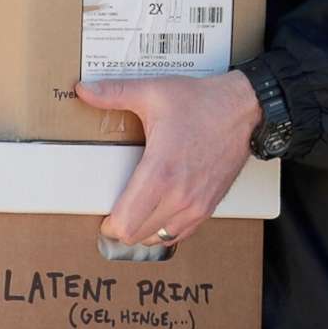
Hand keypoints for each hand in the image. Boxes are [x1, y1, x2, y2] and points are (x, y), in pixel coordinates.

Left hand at [78, 71, 260, 246]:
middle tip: (115, 213)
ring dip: (144, 231)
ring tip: (136, 214)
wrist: (244, 109)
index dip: (109, 225)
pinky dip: (166, 229)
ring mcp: (197, 204)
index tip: (104, 213)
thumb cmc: (201, 102)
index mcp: (160, 172)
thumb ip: (114, 93)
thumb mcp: (153, 93)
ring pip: (160, 239)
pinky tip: (160, 213)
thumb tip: (83, 89)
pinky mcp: (210, 205)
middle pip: (138, 237)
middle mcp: (179, 196)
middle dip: (122, 229)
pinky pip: (182, 233)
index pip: (126, 223)